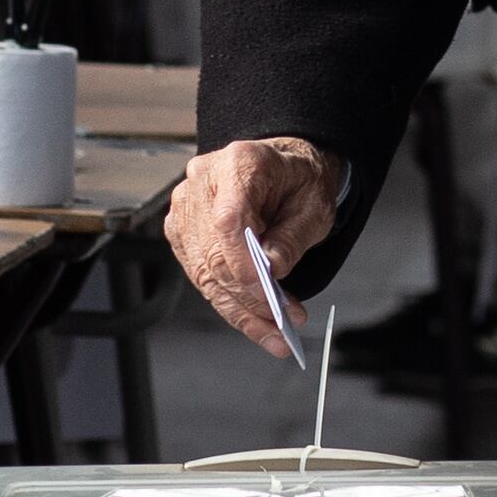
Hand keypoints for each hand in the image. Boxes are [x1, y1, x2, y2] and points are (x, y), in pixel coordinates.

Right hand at [168, 138, 340, 353]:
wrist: (282, 167)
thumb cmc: (298, 180)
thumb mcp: (314, 205)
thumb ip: (292, 237)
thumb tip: (272, 270)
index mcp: (238, 164)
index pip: (228, 221)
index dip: (243, 264)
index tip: (268, 296)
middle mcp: (202, 182)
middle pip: (213, 254)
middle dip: (249, 298)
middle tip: (283, 325)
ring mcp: (186, 207)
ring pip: (204, 273)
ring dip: (240, 310)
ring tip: (274, 333)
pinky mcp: (183, 232)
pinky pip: (201, 276)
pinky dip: (229, 303)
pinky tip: (255, 320)